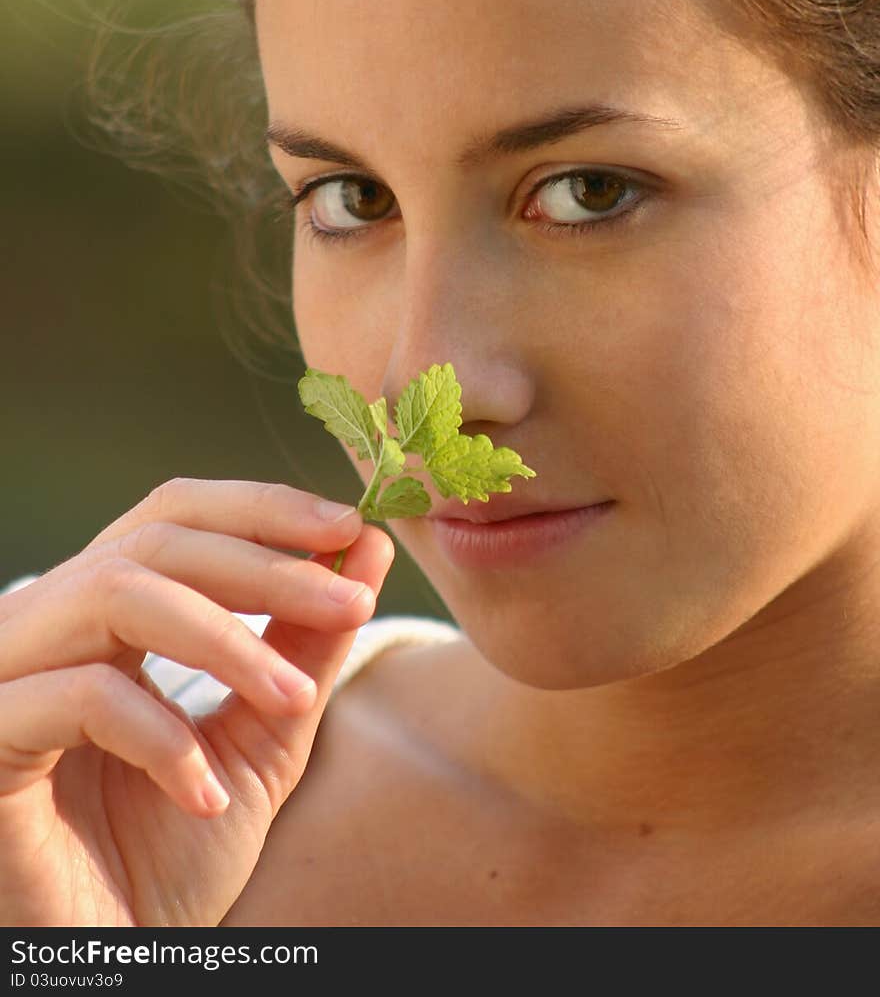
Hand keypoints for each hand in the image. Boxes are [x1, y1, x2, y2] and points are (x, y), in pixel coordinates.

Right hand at [0, 477, 393, 925]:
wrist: (109, 964)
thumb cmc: (169, 854)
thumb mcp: (261, 736)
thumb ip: (305, 646)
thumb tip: (368, 549)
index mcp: (107, 613)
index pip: (176, 515)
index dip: (261, 508)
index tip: (351, 527)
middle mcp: (50, 624)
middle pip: (154, 540)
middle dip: (264, 565)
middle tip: (349, 601)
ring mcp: (10, 673)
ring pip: (118, 595)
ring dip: (226, 640)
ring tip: (294, 700)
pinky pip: (79, 698)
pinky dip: (161, 739)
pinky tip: (207, 796)